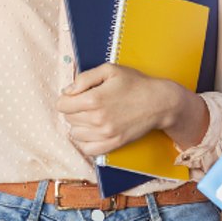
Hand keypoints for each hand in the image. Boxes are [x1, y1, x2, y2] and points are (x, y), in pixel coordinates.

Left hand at [55, 64, 202, 156]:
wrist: (159, 103)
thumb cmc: (135, 83)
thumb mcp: (109, 70)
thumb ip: (84, 78)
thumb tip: (67, 91)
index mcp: (94, 99)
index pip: (61, 105)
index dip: (66, 98)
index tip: (75, 95)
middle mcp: (97, 119)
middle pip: (68, 118)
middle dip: (73, 110)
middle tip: (86, 103)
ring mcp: (105, 134)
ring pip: (75, 134)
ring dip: (79, 125)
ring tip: (91, 116)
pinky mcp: (113, 144)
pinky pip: (87, 149)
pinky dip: (85, 142)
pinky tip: (92, 131)